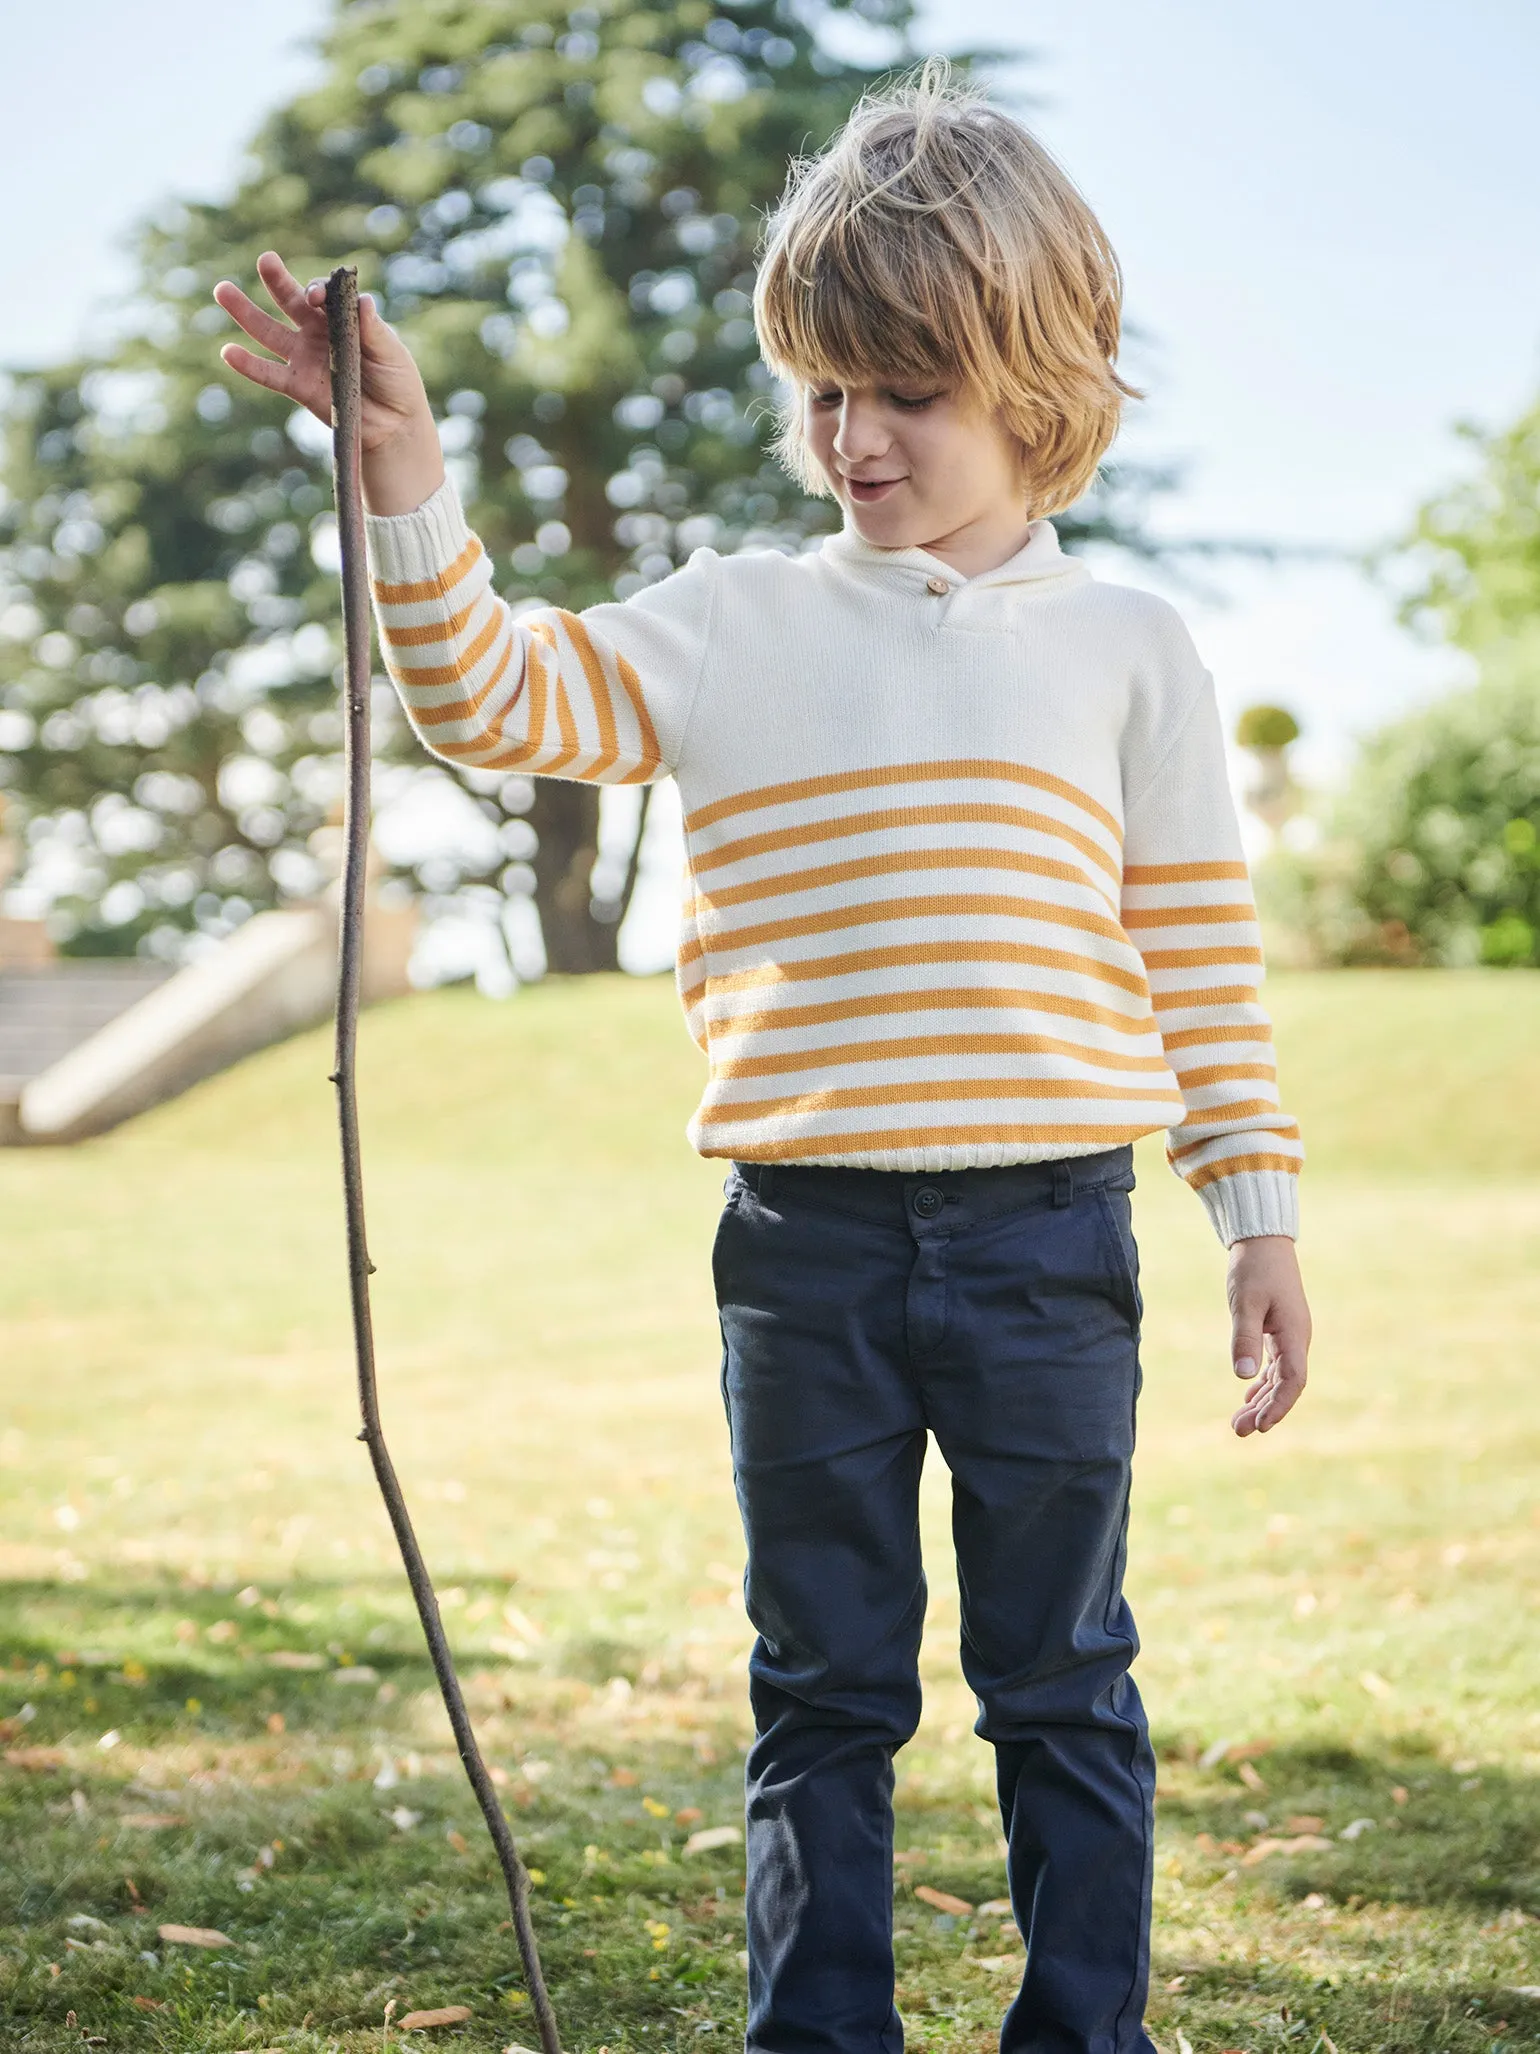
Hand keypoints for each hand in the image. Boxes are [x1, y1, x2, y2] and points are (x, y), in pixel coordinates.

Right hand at [212, 252, 445, 513]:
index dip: (318, 291)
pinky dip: (248, 365)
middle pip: (290, 302)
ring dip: (245, 312)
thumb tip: (364, 300)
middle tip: (265, 260)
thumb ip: (374, 330)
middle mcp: (318, 332)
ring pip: (269, 331)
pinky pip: (269, 374)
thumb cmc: (397, 382)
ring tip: (222, 290)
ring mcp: (304, 357)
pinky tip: (228, 352)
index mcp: (341, 317)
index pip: (323, 295)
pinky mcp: (298, 386)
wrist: (394, 426)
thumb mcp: (392, 353)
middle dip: (277, 281)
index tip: (317, 297)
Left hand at [1226, 1234, 1309, 1436]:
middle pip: (1285, 1385)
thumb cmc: (1254, 1269)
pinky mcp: (1279, 1330)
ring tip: (1238, 1423)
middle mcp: (1297, 1339)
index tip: (1260, 1427)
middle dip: (1264, 1411)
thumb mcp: (1245, 1303)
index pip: (1293, 1382)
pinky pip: (1274, 1365)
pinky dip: (1262, 1383)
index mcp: (1295, 1335)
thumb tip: (1243, 1376)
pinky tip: (1248, 1397)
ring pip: (1279, 1378)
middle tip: (1238, 1431)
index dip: (1278, 1406)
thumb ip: (1245, 1338)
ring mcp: (1290, 1336)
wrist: (1264, 1242)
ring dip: (1261, 1400)